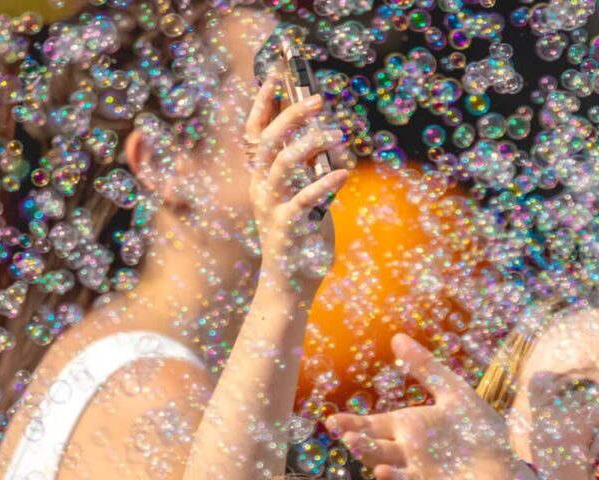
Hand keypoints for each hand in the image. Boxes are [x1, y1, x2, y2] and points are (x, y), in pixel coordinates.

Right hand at [243, 82, 349, 290]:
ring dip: (309, 144)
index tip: (276, 76)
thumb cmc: (301, 239)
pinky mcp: (287, 227)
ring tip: (336, 135)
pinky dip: (325, 183)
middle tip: (317, 100)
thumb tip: (326, 138)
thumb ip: (310, 171)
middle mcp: (261, 189)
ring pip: (282, 164)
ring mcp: (271, 208)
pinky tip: (343, 172)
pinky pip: (304, 199)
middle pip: (267, 141)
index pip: (254, 133)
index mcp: (261, 179)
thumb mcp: (304, 198)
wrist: (290, 286)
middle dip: (291, 114)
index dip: (262, 103)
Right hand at [327, 335, 533, 479]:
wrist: (508, 462)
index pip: (374, 428)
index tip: (333, 421)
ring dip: (392, 479)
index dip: (354, 425)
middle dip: (366, 448)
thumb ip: (425, 369)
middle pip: (382, 454)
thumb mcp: (452, 393)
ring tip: (381, 471)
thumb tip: (396, 337)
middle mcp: (413, 458)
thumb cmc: (475, 430)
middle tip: (352, 439)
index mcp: (410, 432)